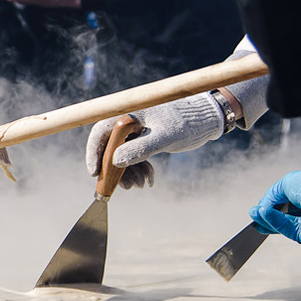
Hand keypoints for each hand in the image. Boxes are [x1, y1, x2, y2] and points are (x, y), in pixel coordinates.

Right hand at [85, 93, 225, 188]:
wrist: (206, 120)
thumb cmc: (186, 122)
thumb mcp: (164, 137)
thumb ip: (139, 148)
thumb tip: (115, 161)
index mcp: (129, 114)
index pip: (101, 131)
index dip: (94, 152)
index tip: (95, 173)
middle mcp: (129, 122)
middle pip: (109, 147)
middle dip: (115, 169)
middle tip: (125, 187)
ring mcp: (136, 132)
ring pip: (122, 155)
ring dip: (129, 173)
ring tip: (141, 184)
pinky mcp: (144, 140)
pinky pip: (134, 157)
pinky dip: (140, 169)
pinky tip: (149, 180)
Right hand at [250, 162, 300, 249]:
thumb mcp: (286, 184)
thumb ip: (272, 196)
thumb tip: (262, 207)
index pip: (287, 206)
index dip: (272, 207)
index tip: (259, 208)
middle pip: (284, 218)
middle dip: (267, 216)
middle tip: (254, 214)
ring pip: (284, 226)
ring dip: (269, 220)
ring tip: (256, 214)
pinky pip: (289, 231)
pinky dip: (276, 223)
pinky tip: (264, 214)